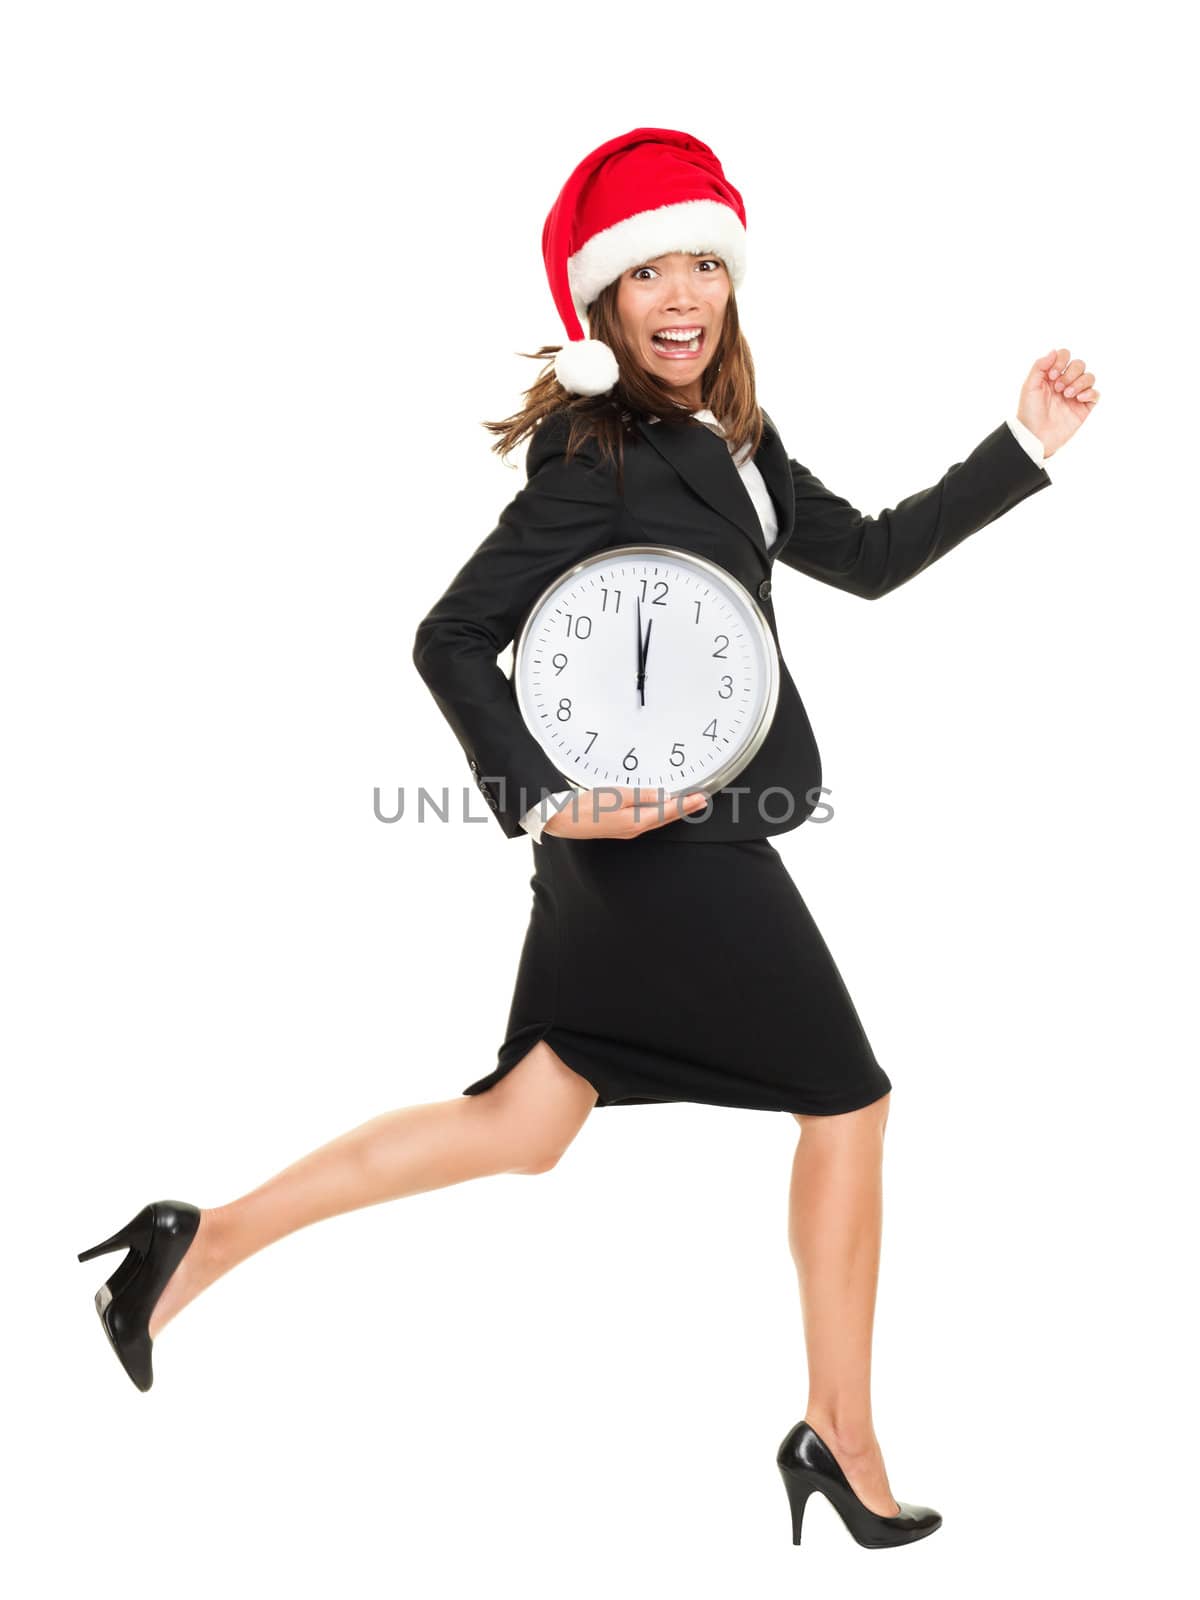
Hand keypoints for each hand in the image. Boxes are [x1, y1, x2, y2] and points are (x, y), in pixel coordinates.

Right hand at [543, 785, 708, 839]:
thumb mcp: (615, 795)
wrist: (561, 820)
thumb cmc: (584, 808)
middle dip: (684, 810)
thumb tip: (662, 796)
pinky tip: (659, 808)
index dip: (685, 805)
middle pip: (664, 818)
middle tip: (701, 802)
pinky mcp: (619, 827)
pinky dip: (658, 813)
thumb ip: (641, 795)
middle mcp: (633, 829)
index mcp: (635, 821)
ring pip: (656, 820)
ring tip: (686, 805)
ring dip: (672, 812)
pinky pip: (645, 820)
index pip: (667, 812)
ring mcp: (626, 830)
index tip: (700, 799)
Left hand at [1017, 347, 1099, 457]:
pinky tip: (1077, 399)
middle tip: (1058, 388)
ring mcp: (1075, 395)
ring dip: (1080, 382)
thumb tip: (1054, 351)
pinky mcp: (1084, 408)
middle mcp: (1065, 383)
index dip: (1061, 361)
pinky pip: (1095, 394)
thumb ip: (1040, 366)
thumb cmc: (1029, 413)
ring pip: (1089, 377)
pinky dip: (1089, 393)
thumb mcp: (1029, 387)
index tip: (1052, 375)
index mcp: (1052, 376)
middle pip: (1079, 364)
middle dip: (1070, 373)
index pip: (1064, 356)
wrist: (1035, 436)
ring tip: (1067, 394)